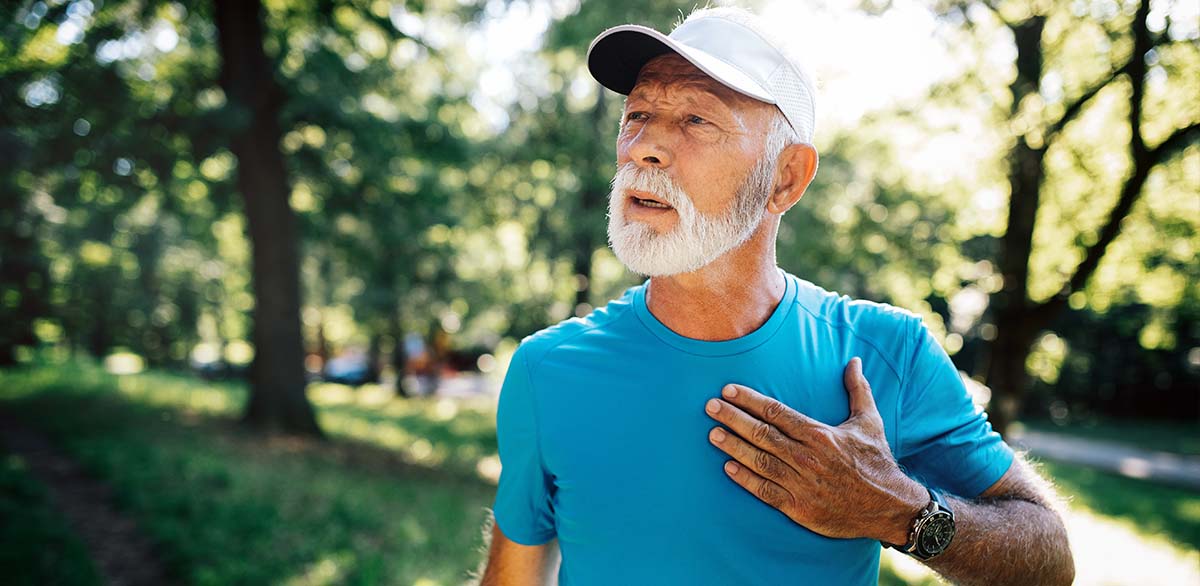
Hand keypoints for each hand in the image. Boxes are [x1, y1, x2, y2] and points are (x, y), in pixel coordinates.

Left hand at [703, 357, 926, 542]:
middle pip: (762, 434)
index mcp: (820, 434)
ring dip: (733, 447)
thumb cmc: (876, 462)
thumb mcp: (869, 422)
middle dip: (733, 418)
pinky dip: (746, 480)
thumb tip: (854, 360)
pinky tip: (728, 468)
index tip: (729, 390)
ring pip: (759, 461)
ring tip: (713, 434)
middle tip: (710, 406)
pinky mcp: (800, 508)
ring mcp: (802, 484)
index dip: (750, 400)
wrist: (889, 507)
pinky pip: (766, 491)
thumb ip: (857, 390)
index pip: (777, 412)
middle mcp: (807, 457)